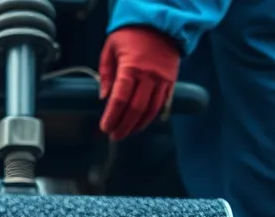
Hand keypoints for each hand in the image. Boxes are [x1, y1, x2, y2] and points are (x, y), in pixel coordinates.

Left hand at [99, 26, 181, 140]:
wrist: (161, 22)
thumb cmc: (131, 34)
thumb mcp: (110, 48)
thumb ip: (106, 74)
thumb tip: (103, 97)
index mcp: (131, 67)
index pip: (120, 99)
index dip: (112, 116)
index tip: (105, 128)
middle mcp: (149, 75)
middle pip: (135, 109)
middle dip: (123, 126)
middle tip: (114, 136)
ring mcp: (162, 79)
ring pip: (151, 110)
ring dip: (138, 125)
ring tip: (127, 132)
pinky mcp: (171, 81)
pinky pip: (162, 104)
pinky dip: (152, 116)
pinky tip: (142, 123)